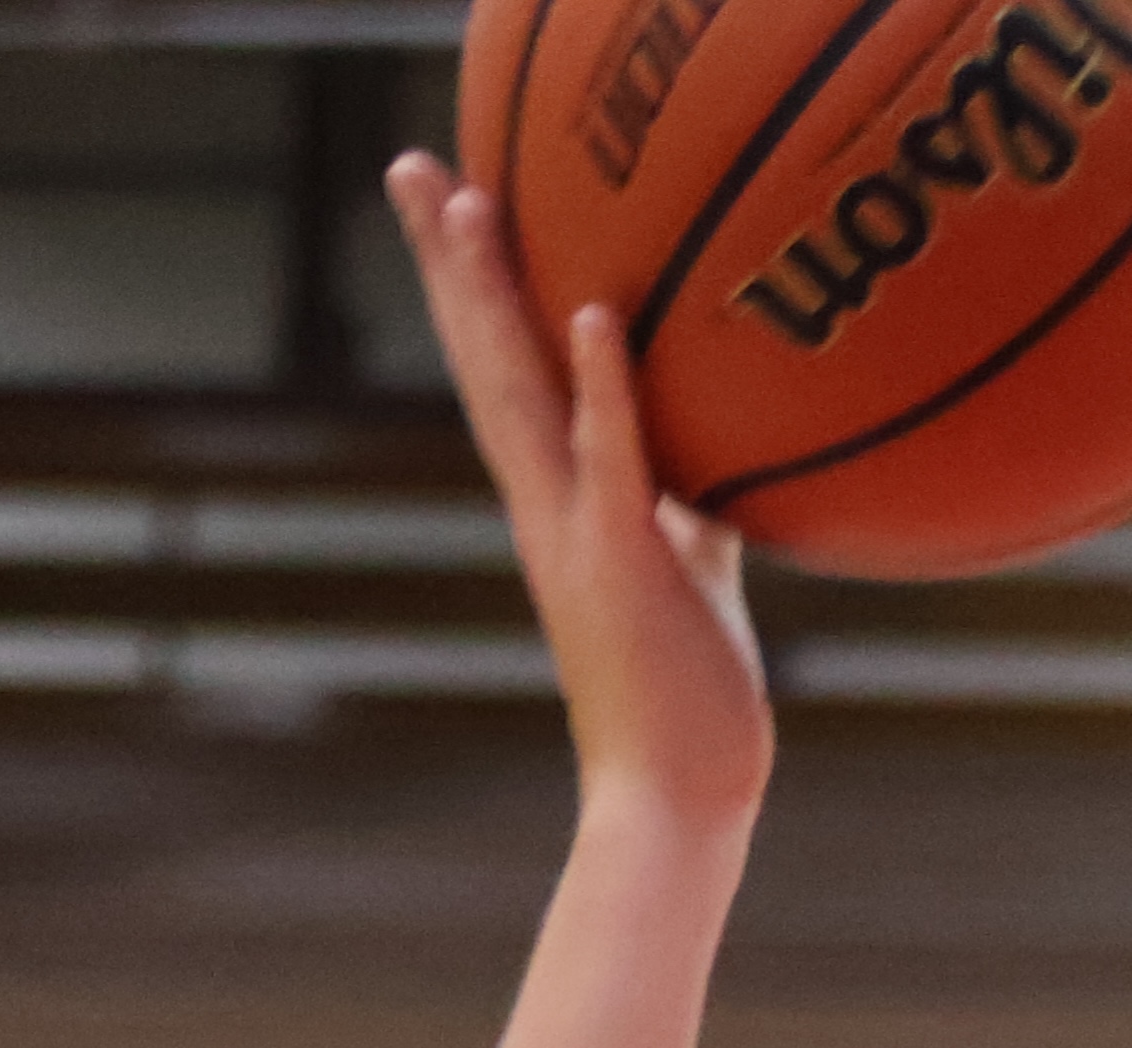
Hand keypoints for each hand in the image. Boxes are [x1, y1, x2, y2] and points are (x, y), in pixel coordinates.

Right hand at [389, 157, 773, 828]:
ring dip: (492, 295)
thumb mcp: (693, 574)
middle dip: (450, 262)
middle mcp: (547, 507)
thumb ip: (690, 505)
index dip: (476, 288)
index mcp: (558, 504)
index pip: (506, 372)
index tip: (454, 199)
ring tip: (465, 200)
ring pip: (519, 392)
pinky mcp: (623, 562)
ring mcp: (576, 532)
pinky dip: (603, 387)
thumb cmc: (689, 699)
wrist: (677, 800)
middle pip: (484, 359)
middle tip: (413, 165)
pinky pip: (614, 458)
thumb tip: (719, 456)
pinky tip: (594, 313)